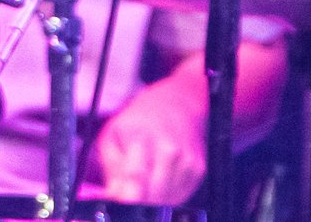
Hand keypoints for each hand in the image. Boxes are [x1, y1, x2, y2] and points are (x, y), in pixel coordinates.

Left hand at [92, 74, 207, 204]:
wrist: (175, 105)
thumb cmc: (138, 122)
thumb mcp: (113, 135)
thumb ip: (112, 168)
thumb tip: (113, 198)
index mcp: (142, 136)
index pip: (136, 175)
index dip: (127, 197)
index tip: (120, 204)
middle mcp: (169, 148)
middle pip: (153, 193)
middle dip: (138, 201)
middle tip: (128, 196)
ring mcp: (187, 160)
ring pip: (167, 199)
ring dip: (153, 199)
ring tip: (144, 181)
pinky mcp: (199, 170)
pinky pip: (180, 197)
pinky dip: (167, 195)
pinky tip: (160, 179)